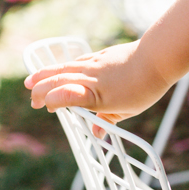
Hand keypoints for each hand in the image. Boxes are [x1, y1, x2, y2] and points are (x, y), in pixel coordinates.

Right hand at [24, 41, 169, 124]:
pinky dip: (62, 66)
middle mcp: (91, 77)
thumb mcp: (127, 110)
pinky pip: (75, 61)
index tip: (48, 108)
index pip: (64, 95)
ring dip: (44, 75)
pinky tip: (57, 70)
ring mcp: (93, 64)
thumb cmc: (144, 87)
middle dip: (41, 90)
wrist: (157, 58)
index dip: (52, 101)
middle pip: (58, 81)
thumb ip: (107, 119)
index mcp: (96, 95)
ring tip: (31, 82)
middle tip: (33, 101)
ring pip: (63, 68)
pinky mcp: (99, 55)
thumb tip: (97, 134)